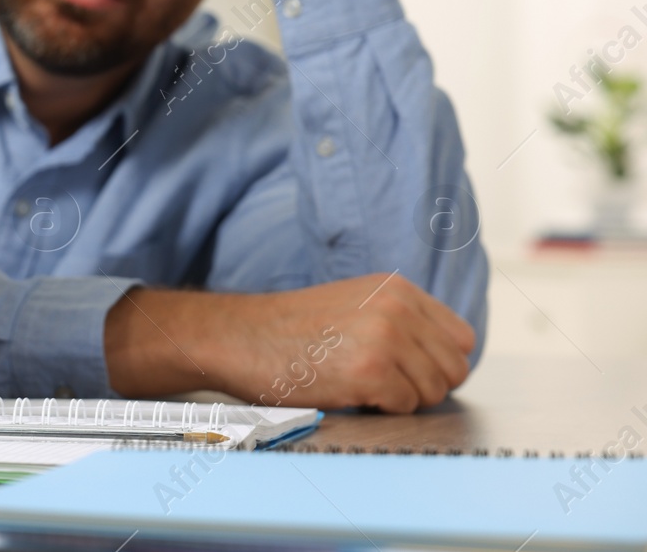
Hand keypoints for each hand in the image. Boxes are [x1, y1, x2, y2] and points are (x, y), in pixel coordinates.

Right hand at [105, 273, 475, 412]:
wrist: (237, 336)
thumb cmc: (289, 329)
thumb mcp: (355, 304)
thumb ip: (401, 321)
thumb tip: (445, 361)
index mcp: (397, 289)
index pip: (461, 340)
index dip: (438, 363)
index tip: (409, 371)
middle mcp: (397, 308)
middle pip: (454, 369)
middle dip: (425, 386)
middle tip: (381, 384)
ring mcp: (385, 338)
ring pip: (434, 392)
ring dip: (401, 399)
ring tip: (359, 384)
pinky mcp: (370, 372)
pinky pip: (405, 406)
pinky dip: (381, 408)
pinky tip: (348, 391)